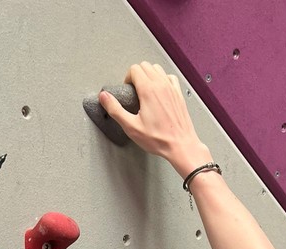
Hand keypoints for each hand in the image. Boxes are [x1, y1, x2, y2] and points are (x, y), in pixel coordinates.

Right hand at [99, 62, 210, 176]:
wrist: (181, 145)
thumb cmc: (159, 139)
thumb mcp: (131, 127)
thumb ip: (115, 110)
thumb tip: (104, 97)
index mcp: (148, 90)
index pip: (134, 69)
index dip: (127, 78)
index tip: (128, 90)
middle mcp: (161, 85)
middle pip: (145, 65)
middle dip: (136, 74)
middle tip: (134, 90)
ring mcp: (171, 88)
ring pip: (157, 68)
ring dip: (149, 74)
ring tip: (145, 89)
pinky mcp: (178, 94)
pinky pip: (170, 77)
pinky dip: (163, 79)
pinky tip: (160, 91)